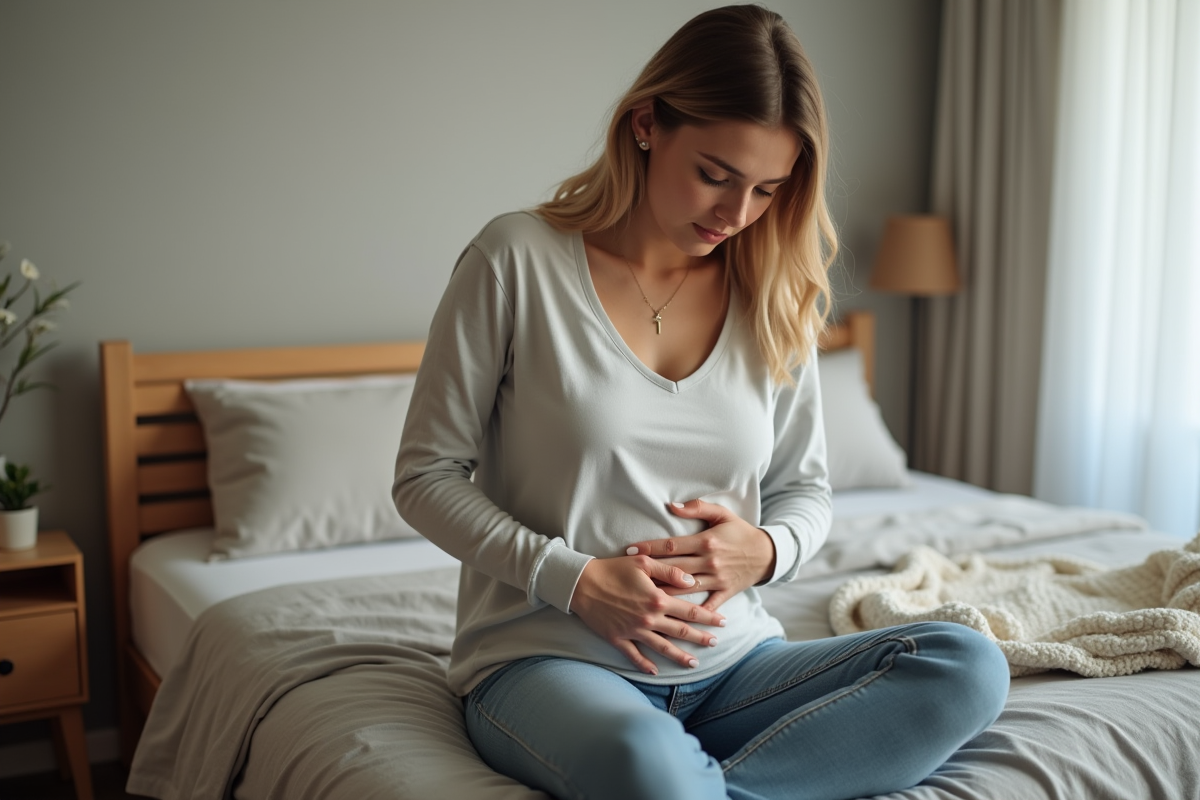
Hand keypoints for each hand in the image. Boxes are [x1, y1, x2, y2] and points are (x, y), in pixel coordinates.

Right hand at [569, 554, 725, 675]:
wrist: (582, 583)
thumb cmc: (613, 568)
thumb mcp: (644, 562)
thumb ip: (670, 572)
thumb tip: (691, 582)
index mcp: (658, 599)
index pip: (690, 611)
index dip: (708, 617)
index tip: (723, 621)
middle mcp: (649, 619)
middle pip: (681, 631)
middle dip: (700, 638)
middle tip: (715, 643)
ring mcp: (633, 631)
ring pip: (662, 648)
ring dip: (680, 656)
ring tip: (694, 663)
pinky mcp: (618, 638)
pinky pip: (634, 655)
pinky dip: (645, 664)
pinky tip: (655, 671)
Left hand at [626, 499, 775, 611]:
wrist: (767, 553)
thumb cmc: (740, 532)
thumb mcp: (722, 514)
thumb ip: (697, 508)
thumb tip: (671, 506)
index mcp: (706, 541)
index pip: (671, 545)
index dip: (649, 548)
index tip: (630, 551)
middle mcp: (710, 562)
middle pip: (673, 568)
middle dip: (649, 571)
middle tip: (627, 574)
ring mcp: (717, 580)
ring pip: (685, 588)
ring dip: (663, 592)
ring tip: (641, 595)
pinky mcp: (725, 593)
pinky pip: (707, 606)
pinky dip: (693, 614)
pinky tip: (674, 619)